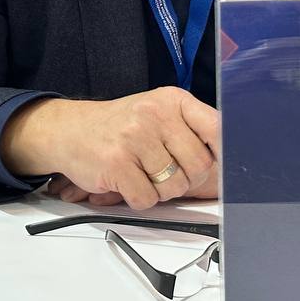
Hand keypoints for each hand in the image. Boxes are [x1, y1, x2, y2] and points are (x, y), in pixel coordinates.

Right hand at [2, 88, 219, 210]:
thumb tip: (229, 158)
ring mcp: (134, 138)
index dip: (224, 153)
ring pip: (174, 187)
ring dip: (160, 190)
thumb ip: (191, 130)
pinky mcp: (116, 164)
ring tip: (141, 172)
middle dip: (185, 179)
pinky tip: (126, 181)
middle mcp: (154, 115)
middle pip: (199, 167)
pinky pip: (147, 199)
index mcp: (171, 100)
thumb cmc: (120, 127)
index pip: (215, 128)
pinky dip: (138, 198)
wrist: (69, 130)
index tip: (221, 165)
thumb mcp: (157, 113)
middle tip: (164, 171)